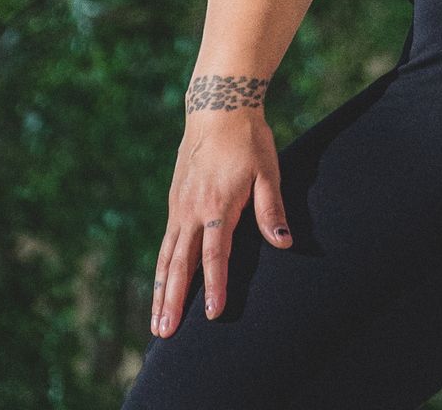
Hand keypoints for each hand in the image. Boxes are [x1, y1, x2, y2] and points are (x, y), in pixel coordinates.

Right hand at [151, 107, 290, 337]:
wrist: (218, 107)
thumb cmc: (248, 139)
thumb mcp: (267, 170)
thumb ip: (271, 208)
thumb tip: (284, 243)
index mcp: (218, 205)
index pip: (215, 254)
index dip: (214, 285)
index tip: (212, 312)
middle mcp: (193, 210)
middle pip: (180, 263)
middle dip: (173, 300)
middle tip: (165, 334)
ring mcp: (180, 206)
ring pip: (167, 256)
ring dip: (161, 290)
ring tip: (157, 321)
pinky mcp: (175, 200)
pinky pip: (166, 241)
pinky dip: (161, 267)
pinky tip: (161, 283)